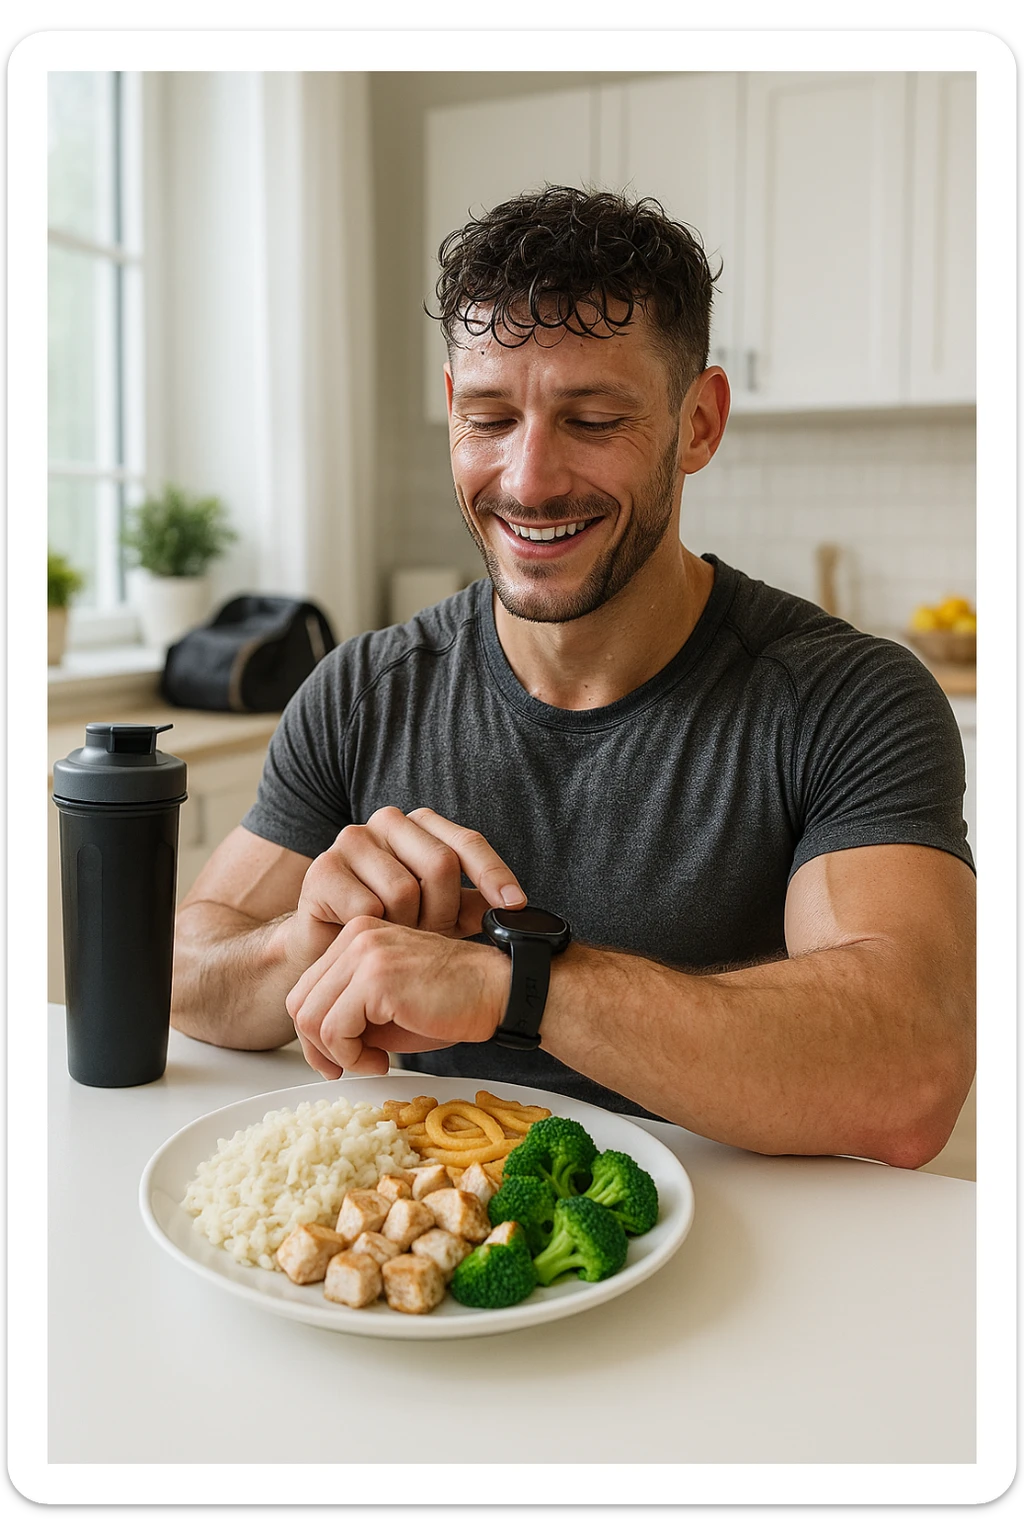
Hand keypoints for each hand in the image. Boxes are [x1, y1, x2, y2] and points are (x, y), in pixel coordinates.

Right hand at [279, 806, 526, 983]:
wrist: (328, 954)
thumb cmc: (390, 930)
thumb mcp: (440, 917)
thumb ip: (472, 904)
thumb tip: (519, 908)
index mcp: (419, 826)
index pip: (466, 843)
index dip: (493, 874)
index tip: (515, 904)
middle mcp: (386, 822)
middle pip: (439, 864)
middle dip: (442, 912)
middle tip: (431, 937)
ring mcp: (350, 841)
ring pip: (404, 890)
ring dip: (406, 927)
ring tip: (396, 939)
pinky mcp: (321, 871)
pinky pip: (367, 906)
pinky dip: (374, 932)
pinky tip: (365, 937)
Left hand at [285, 916, 507, 1077]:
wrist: (500, 991)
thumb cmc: (453, 1001)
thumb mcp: (387, 1004)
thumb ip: (349, 1012)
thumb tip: (316, 1047)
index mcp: (356, 935)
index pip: (306, 988)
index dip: (315, 1033)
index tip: (341, 1057)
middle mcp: (355, 935)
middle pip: (300, 1002)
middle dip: (317, 1048)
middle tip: (348, 1067)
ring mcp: (364, 953)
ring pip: (311, 1018)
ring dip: (337, 1055)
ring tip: (372, 1063)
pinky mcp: (377, 978)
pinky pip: (335, 1031)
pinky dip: (352, 1058)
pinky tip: (382, 1061)